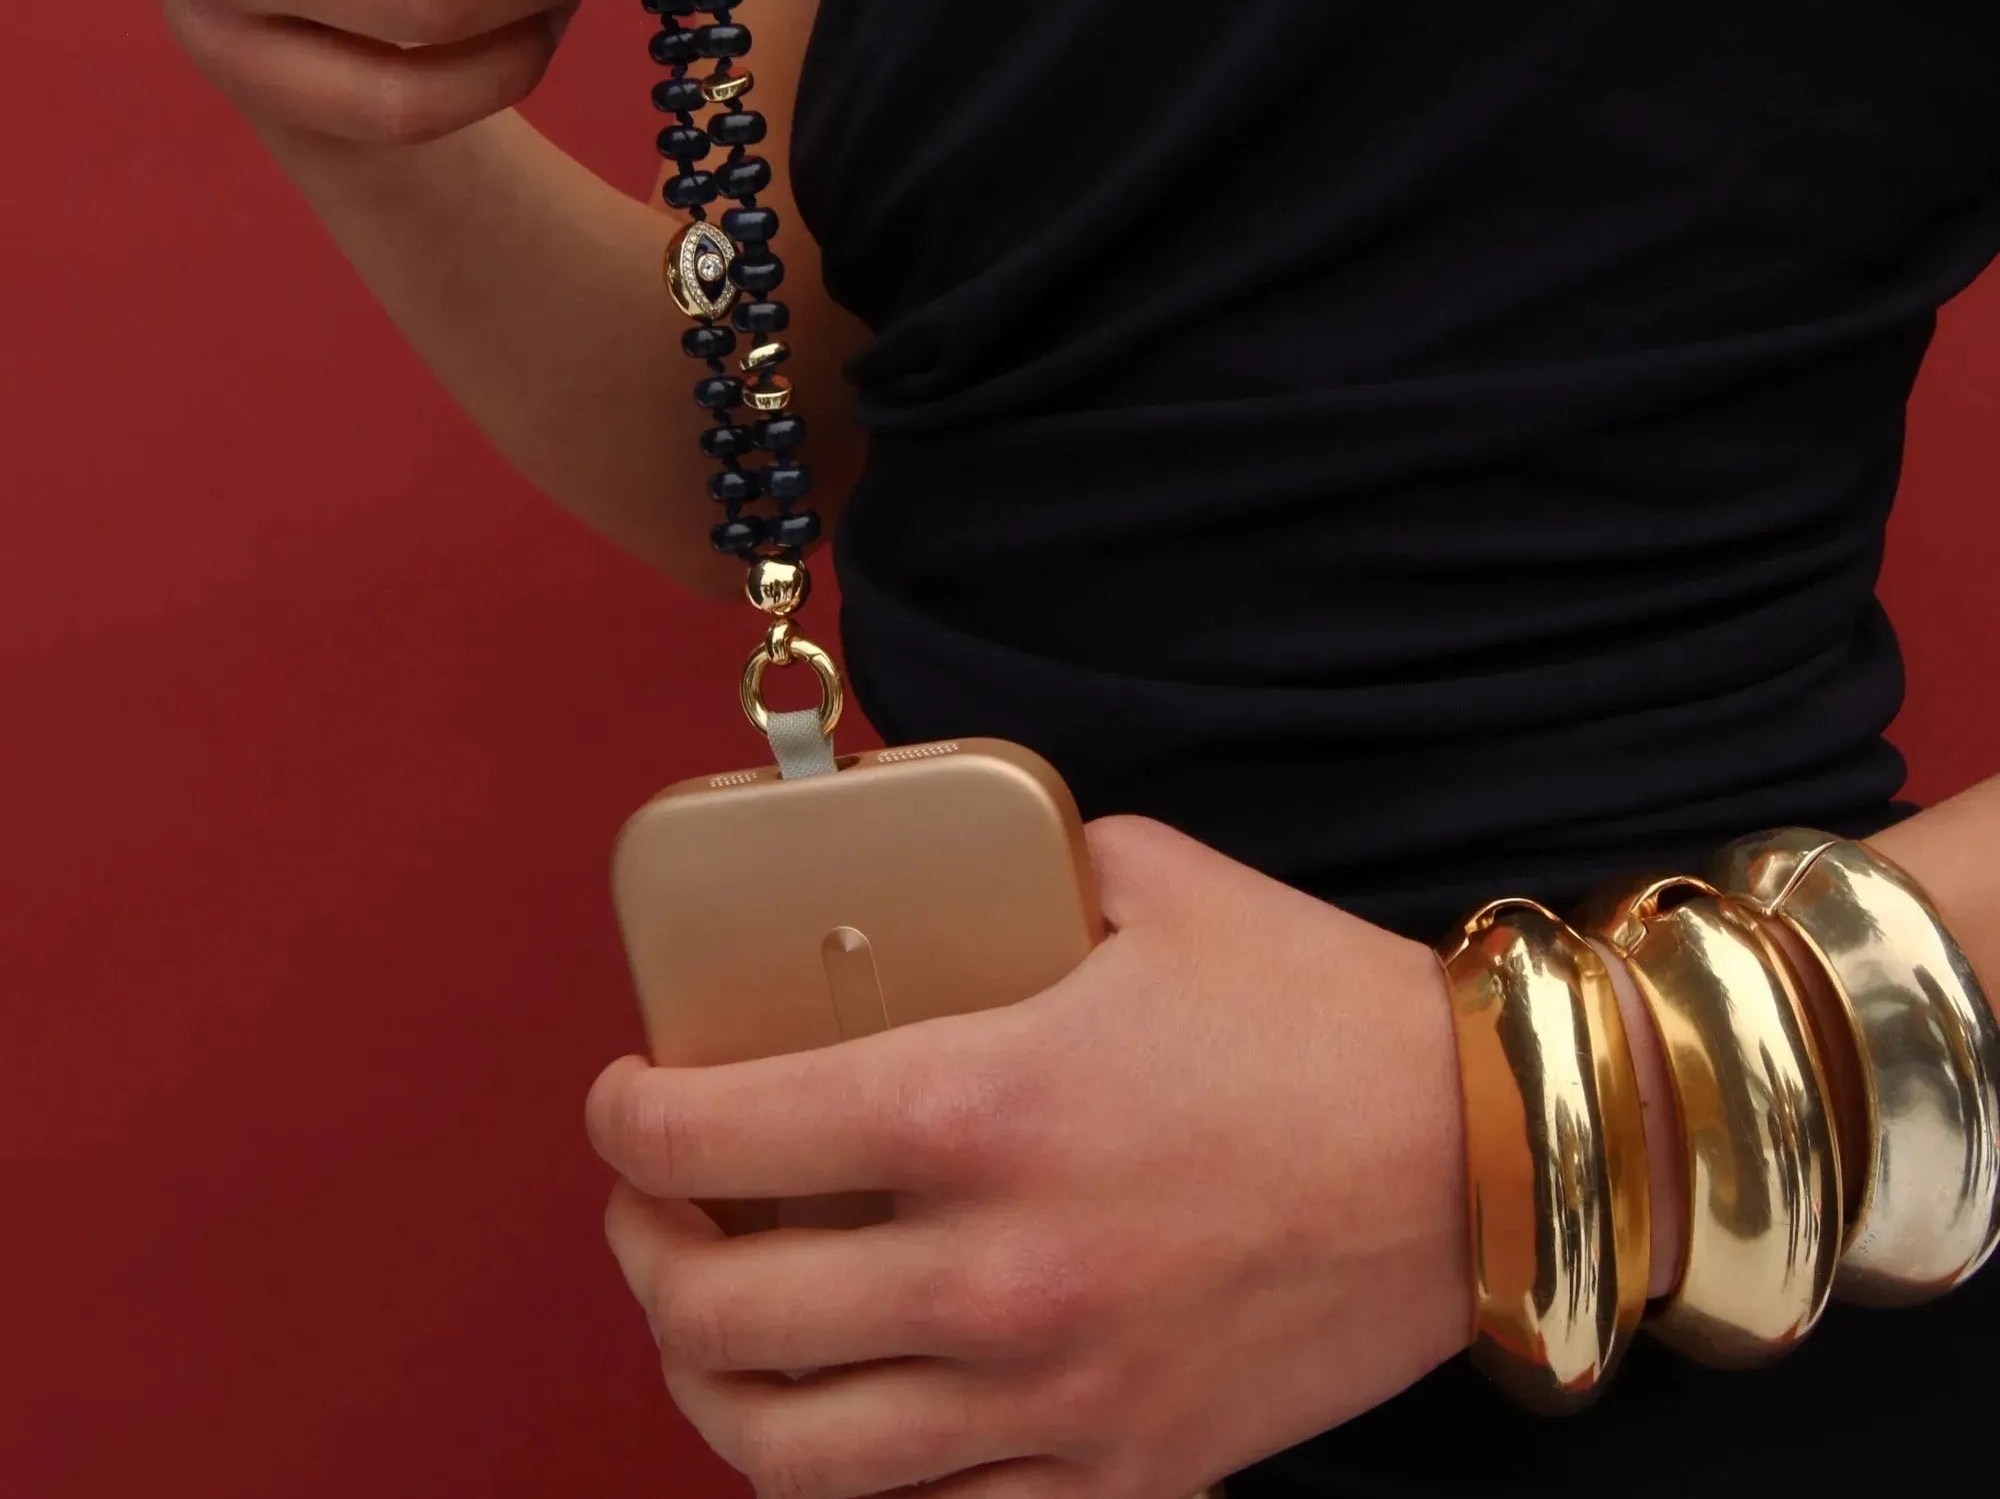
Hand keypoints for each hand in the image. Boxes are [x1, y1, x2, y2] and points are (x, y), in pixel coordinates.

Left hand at [586, 815, 1471, 1497]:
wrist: (1481, 1164)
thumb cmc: (1315, 1012)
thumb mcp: (1148, 880)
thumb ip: (1011, 863)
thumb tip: (920, 851)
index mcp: (986, 1107)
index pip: (727, 1133)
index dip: (631, 1116)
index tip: (622, 1093)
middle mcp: (998, 1274)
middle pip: (724, 1316)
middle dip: (643, 1252)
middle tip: (649, 1200)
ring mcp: (1054, 1400)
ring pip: (792, 1456)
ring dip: (706, 1389)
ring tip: (706, 1321)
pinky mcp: (1120, 1479)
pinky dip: (844, 1480)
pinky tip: (839, 1412)